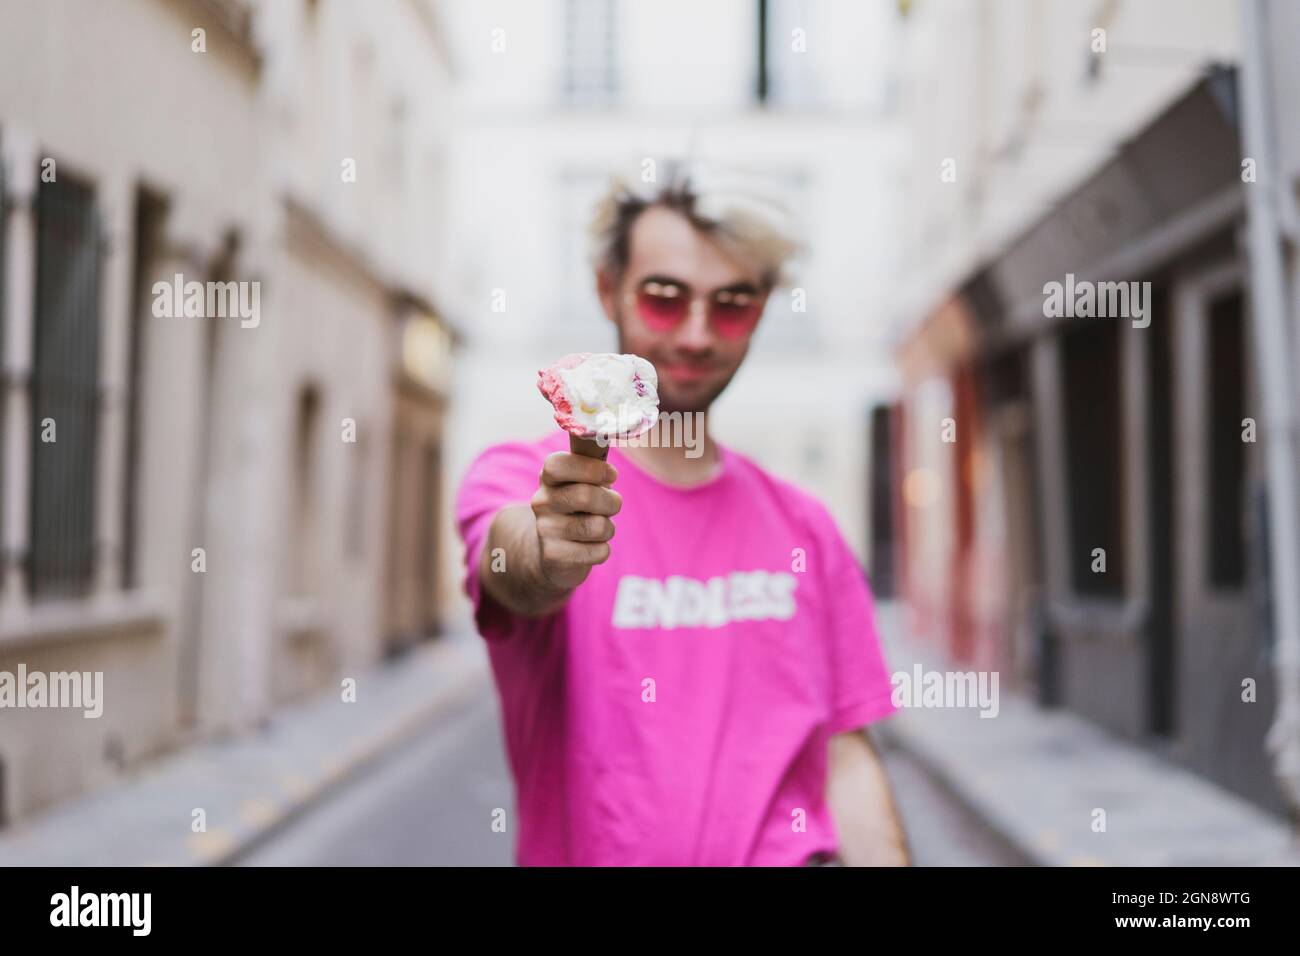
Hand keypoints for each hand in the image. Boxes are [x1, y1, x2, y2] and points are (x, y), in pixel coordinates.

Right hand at [530, 451, 621, 590]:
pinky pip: (598, 551)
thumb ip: (593, 464)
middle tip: (612, 505)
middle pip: (585, 495)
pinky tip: (589, 548)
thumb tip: (610, 432)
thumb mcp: (580, 484)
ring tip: (599, 528)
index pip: (557, 464)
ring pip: (597, 526)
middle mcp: (541, 502)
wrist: (551, 555)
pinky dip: (602, 550)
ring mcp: (545, 530)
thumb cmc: (576, 511)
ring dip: (608, 528)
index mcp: (548, 479)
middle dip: (611, 501)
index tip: (611, 474)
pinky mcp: (554, 557)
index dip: (590, 468)